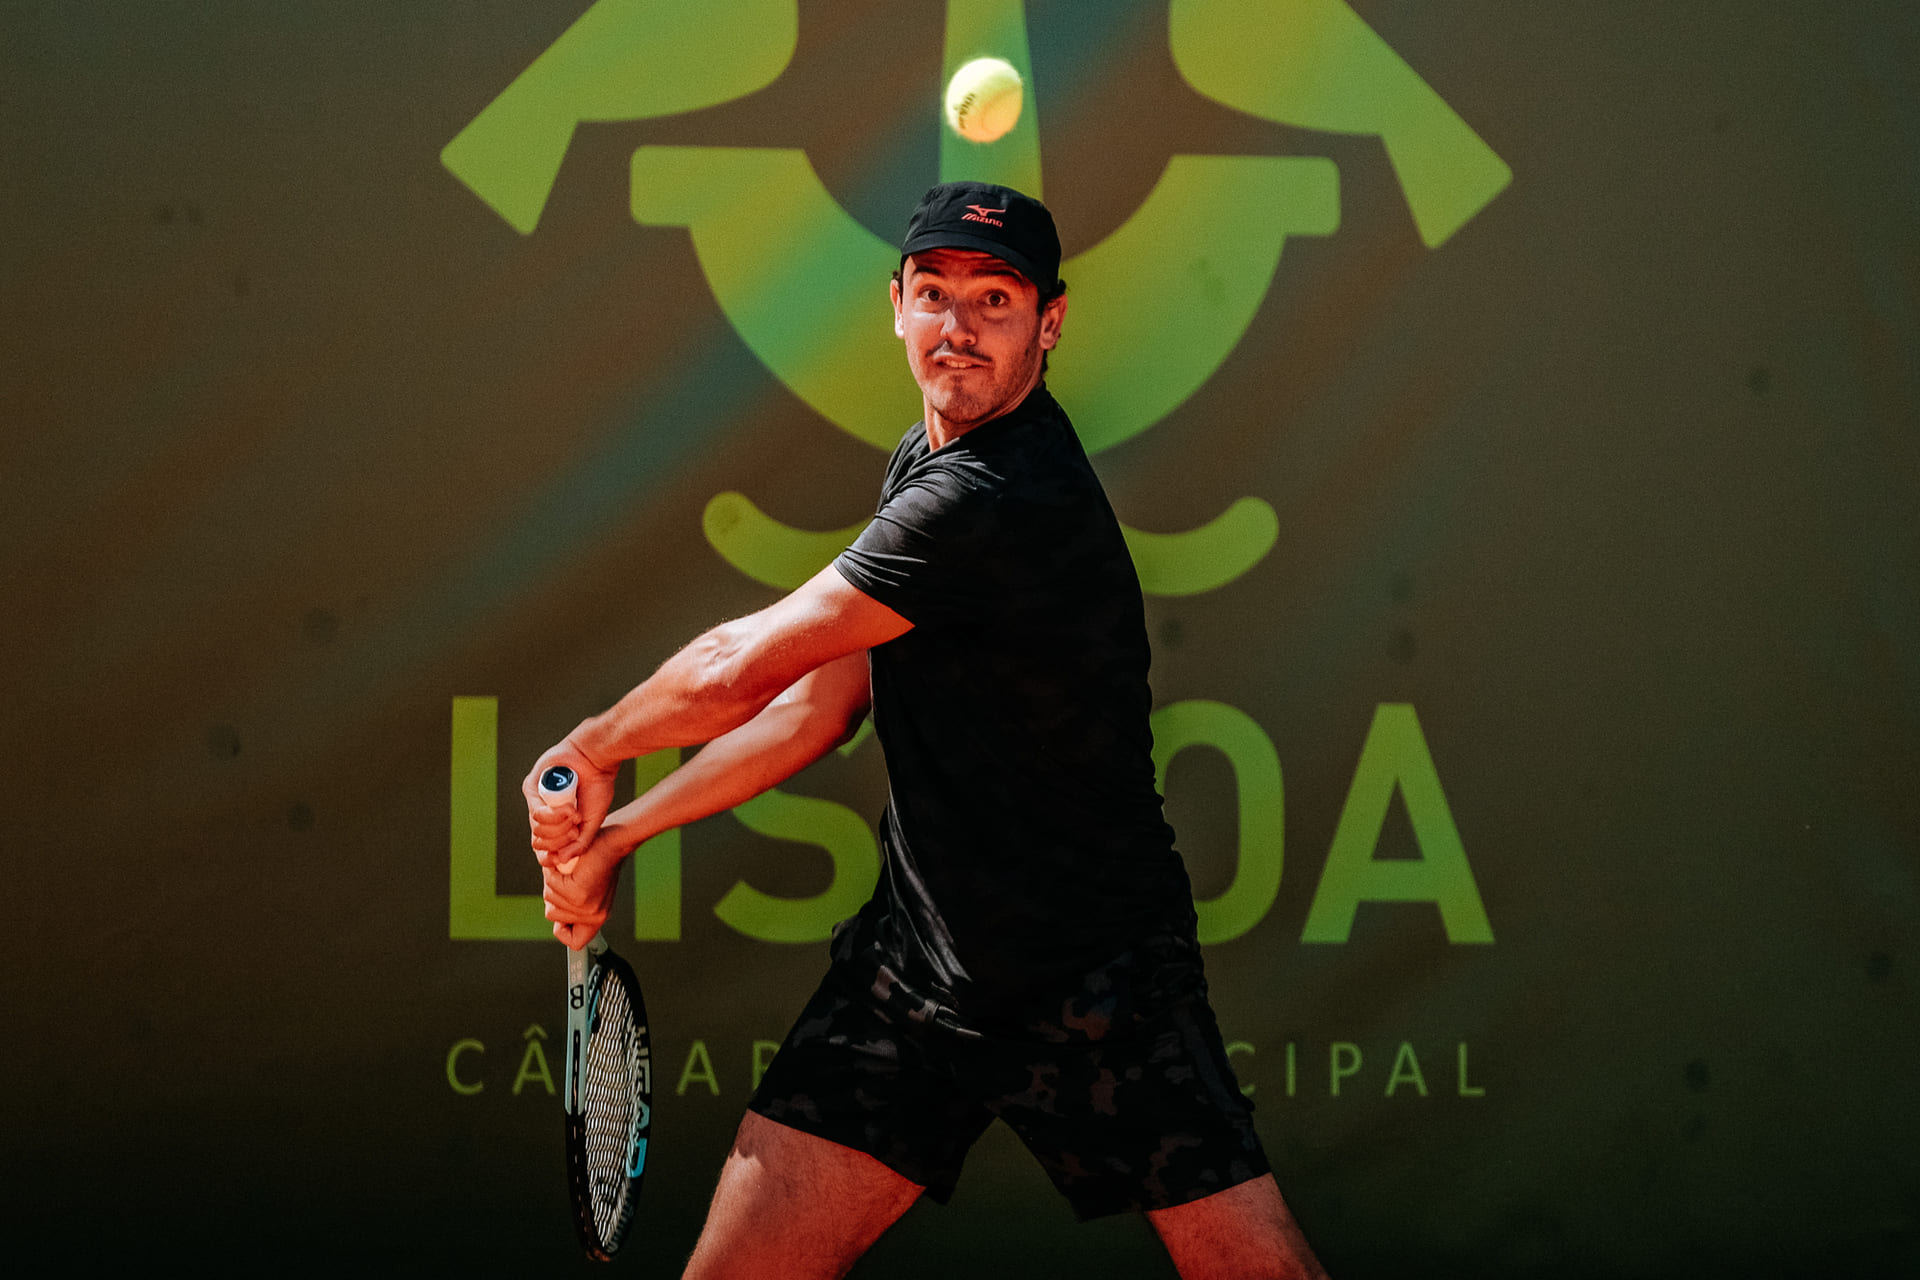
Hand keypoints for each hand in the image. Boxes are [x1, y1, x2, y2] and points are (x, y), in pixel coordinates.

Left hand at [522, 733, 617, 869]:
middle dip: (560, 840)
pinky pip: (536, 814)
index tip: (573, 845)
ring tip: (574, 815)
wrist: (597, 759)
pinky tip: (569, 809)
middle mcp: (542, 813)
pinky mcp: (530, 788)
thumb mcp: (592, 822)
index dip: (555, 854)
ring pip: (536, 830)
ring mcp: (535, 801)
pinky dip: (554, 816)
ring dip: (558, 828)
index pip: (543, 849)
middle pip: (539, 842)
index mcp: (555, 823)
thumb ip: (580, 844)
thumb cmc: (597, 786)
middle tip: (576, 829)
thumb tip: (561, 861)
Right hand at [541, 823, 628, 949]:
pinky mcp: (579, 893)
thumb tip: (557, 924)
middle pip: (553, 916)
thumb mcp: (588, 890)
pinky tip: (566, 866)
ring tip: (570, 871)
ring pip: (550, 900)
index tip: (562, 920)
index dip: (564, 932)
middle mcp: (594, 916)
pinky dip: (553, 874)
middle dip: (554, 894)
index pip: (575, 942)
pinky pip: (552, 887)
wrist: (613, 842)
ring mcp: (586, 907)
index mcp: (597, 918)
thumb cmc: (597, 861)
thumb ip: (573, 909)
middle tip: (569, 878)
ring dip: (553, 882)